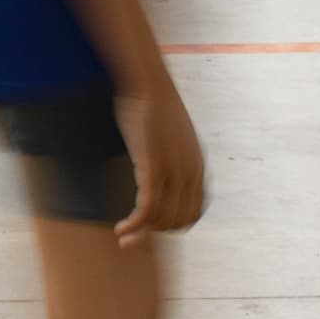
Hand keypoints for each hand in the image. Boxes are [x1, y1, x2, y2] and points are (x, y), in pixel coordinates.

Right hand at [118, 75, 206, 241]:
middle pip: (178, 221)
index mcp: (198, 168)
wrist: (149, 82)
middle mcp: (191, 175)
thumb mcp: (172, 133)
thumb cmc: (154, 102)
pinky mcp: (153, 168)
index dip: (172, 225)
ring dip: (142, 234)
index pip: (192, 213)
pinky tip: (122, 228)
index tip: (151, 227)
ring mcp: (173, 172)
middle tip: (134, 236)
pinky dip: (134, 225)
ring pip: (161, 219)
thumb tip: (162, 160)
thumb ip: (174, 153)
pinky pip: (146, 209)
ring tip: (124, 236)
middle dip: (156, 234)